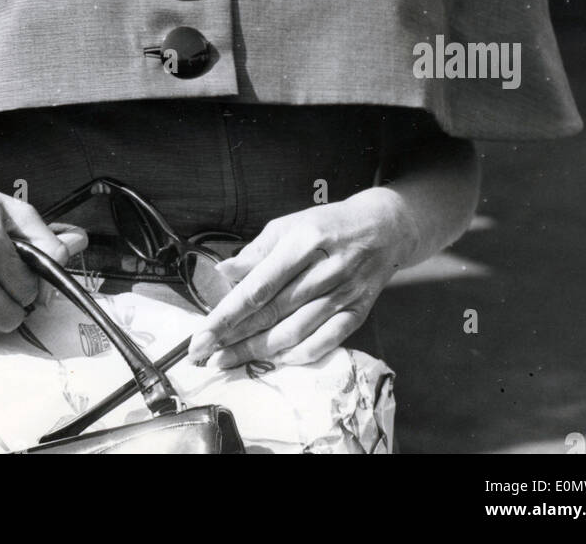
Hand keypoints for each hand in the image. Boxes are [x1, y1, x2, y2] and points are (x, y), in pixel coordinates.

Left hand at [187, 188, 417, 368]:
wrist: (384, 227)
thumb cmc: (328, 225)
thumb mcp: (289, 225)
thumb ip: (257, 252)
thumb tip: (224, 272)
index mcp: (303, 241)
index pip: (258, 285)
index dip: (228, 313)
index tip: (202, 334)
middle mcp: (325, 268)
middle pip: (274, 311)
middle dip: (235, 336)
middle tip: (205, 353)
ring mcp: (345, 292)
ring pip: (296, 330)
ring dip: (259, 351)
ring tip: (229, 360)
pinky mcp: (359, 310)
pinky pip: (326, 340)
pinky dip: (298, 354)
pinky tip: (274, 360)